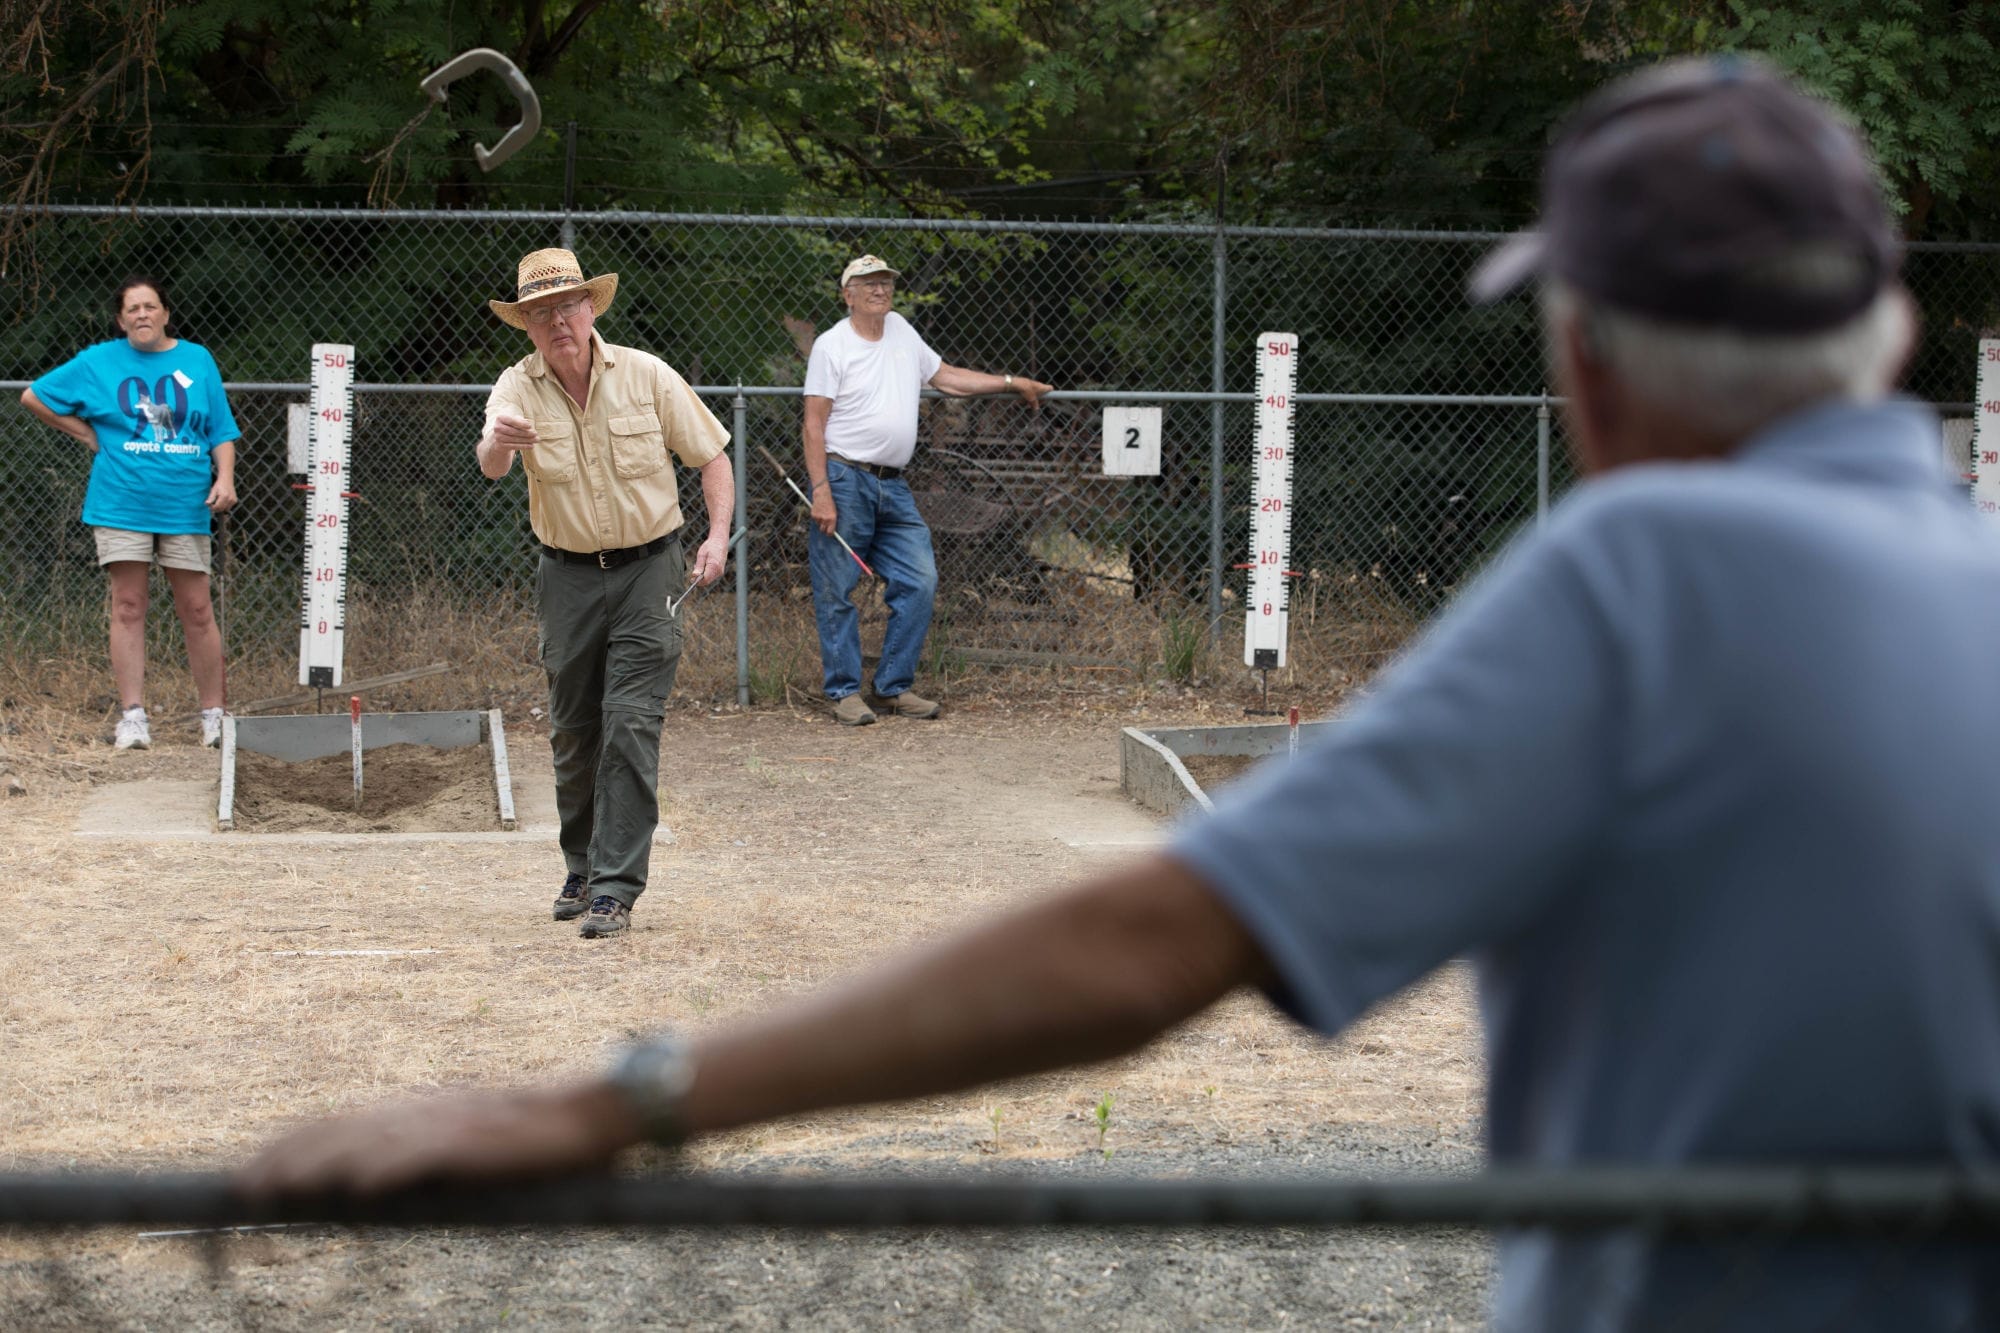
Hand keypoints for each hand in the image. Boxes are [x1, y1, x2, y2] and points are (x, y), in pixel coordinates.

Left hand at [206, 478, 236, 512]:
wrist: (227, 480)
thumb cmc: (219, 485)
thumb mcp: (213, 490)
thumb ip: (211, 498)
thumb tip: (207, 504)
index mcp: (224, 496)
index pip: (217, 507)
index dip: (212, 508)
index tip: (209, 506)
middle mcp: (230, 499)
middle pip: (221, 509)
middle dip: (216, 509)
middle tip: (212, 505)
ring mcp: (233, 500)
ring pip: (225, 509)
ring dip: (220, 508)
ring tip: (217, 503)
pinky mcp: (235, 501)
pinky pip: (229, 507)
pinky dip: (225, 506)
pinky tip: (222, 501)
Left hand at [235, 1081, 638, 1198]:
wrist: (588, 1112)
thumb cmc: (534, 1136)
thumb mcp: (469, 1139)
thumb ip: (426, 1153)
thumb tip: (375, 1183)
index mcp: (420, 1108)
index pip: (341, 1120)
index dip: (293, 1140)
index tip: (253, 1163)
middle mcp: (423, 1108)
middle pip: (340, 1128)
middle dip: (286, 1155)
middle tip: (240, 1184)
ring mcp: (447, 1123)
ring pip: (367, 1140)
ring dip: (318, 1164)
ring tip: (277, 1187)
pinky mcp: (474, 1141)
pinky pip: (421, 1155)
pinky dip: (385, 1169)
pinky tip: (356, 1187)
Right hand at [489, 413, 537, 453]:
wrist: (499, 439)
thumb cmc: (510, 426)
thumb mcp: (514, 421)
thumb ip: (520, 420)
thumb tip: (527, 422)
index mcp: (500, 418)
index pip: (512, 421)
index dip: (521, 424)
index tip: (530, 426)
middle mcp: (497, 427)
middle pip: (514, 431)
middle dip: (527, 433)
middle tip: (536, 434)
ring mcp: (498, 437)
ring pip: (515, 439)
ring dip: (527, 440)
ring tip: (536, 440)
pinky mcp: (500, 445)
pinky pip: (514, 446)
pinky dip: (524, 446)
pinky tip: (531, 446)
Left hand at [691, 532, 729, 584]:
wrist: (720, 541)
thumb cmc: (710, 546)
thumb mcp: (701, 555)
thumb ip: (698, 566)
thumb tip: (694, 575)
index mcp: (714, 566)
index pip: (705, 580)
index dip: (697, 581)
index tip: (691, 579)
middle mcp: (719, 571)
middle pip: (707, 581)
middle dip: (699, 578)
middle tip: (695, 567)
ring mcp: (720, 571)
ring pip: (709, 579)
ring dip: (702, 575)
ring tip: (700, 564)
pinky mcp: (720, 571)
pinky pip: (711, 576)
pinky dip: (706, 573)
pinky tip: (705, 564)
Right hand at [809, 483, 837, 535]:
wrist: (822, 495)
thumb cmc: (830, 503)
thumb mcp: (834, 512)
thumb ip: (832, 520)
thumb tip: (831, 528)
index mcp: (832, 519)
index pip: (830, 532)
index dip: (829, 534)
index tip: (829, 533)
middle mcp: (825, 519)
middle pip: (823, 530)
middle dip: (824, 529)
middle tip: (825, 525)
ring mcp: (818, 517)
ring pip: (818, 524)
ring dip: (820, 521)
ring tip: (822, 514)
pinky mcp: (813, 515)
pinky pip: (815, 520)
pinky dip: (816, 517)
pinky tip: (819, 511)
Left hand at [1012, 376, 1052, 408]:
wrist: (1017, 383)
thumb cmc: (1027, 391)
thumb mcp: (1032, 400)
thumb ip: (1035, 404)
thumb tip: (1036, 409)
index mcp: (1043, 387)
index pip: (1051, 388)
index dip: (1050, 393)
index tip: (1045, 399)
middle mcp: (1039, 384)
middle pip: (1042, 392)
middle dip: (1038, 398)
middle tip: (1034, 404)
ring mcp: (1032, 383)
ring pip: (1034, 392)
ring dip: (1031, 398)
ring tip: (1026, 403)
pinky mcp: (1026, 383)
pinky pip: (1028, 390)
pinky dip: (1026, 395)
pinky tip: (1021, 399)